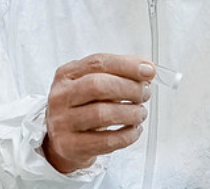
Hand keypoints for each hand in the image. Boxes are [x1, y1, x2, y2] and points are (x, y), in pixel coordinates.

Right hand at [43, 53, 155, 172]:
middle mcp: (60, 96)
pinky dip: (127, 135)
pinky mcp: (70, 146)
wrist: (63, 140)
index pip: (98, 63)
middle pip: (98, 86)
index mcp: (66, 74)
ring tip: (140, 113)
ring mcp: (62, 122)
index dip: (127, 65)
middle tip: (144, 94)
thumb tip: (146, 71)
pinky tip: (133, 130)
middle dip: (129, 88)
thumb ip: (118, 73)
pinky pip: (106, 141)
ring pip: (102, 114)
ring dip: (131, 113)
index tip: (148, 70)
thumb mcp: (93, 83)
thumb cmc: (83, 107)